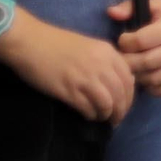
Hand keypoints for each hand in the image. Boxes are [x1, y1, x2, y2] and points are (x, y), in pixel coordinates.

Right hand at [0, 14, 135, 124]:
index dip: (129, 96)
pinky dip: (91, 115)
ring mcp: (85, 77)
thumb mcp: (89, 47)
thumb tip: (115, 82)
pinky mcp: (68, 90)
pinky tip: (88, 116)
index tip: (125, 105)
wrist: (30, 41)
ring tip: (102, 119)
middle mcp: (101, 64)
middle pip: (121, 93)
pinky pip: (88, 108)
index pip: (129, 79)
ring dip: (107, 115)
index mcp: (108, 52)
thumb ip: (105, 61)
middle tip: (116, 119)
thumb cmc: (57, 43)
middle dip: (121, 110)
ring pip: (107, 103)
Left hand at [108, 0, 160, 97]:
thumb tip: (110, 13)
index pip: (139, 42)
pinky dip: (153, 87)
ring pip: (152, 79)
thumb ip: (130, 7)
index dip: (125, 41)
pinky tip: (148, 76)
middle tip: (124, 55)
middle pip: (143, 63)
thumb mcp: (155, 3)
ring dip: (138, 75)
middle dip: (127, 60)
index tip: (124, 38)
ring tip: (135, 66)